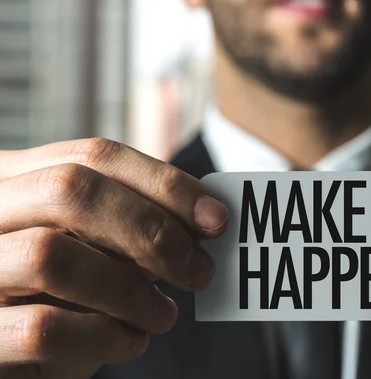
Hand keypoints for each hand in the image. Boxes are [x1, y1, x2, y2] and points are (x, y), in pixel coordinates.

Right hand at [0, 138, 227, 378]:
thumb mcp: (88, 245)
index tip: (216, 217)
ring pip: (51, 256)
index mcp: (14, 179)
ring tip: (165, 315)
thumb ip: (128, 223)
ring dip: (131, 290)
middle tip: (198, 271)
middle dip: (152, 230)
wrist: (9, 348)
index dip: (164, 183)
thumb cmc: (55, 291)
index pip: (93, 155)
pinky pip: (42, 329)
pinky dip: (104, 337)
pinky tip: (130, 341)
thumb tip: (206, 219)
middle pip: (71, 189)